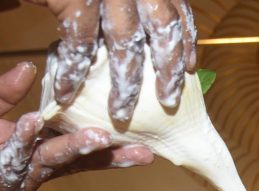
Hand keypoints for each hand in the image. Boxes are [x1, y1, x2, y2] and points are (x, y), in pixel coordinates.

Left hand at [0, 62, 153, 190]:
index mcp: (37, 147)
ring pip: (52, 161)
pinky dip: (22, 142)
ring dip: (75, 148)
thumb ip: (1, 91)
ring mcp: (18, 179)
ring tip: (99, 136)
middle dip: (107, 153)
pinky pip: (11, 161)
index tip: (137, 134)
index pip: (77, 142)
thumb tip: (29, 67)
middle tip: (139, 148)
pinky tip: (31, 125)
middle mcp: (35, 166)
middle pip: (77, 158)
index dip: (107, 141)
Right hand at [24, 0, 197, 121]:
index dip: (186, 40)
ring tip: (120, 113)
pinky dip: (73, 73)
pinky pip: (80, 46)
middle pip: (163, 29)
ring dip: (126, 85)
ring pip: (126, 45)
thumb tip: (150, 34)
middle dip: (168, 69)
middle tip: (169, 101)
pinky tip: (66, 93)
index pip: (176, 10)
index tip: (191, 68)